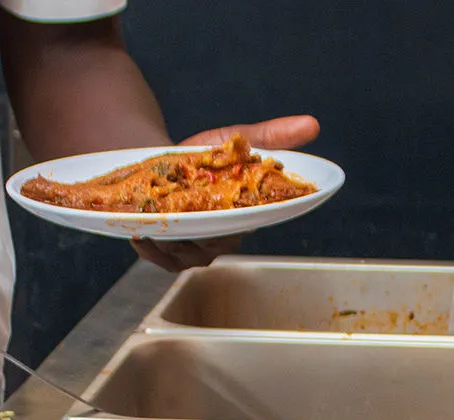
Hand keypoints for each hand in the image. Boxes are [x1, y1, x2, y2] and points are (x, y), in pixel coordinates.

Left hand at [132, 114, 320, 272]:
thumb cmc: (205, 155)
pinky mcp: (168, 253)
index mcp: (243, 217)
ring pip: (187, 256)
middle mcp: (221, 239)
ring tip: (156, 225)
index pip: (246, 226)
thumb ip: (272, 136)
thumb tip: (313, 123)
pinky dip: (151, 250)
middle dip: (198, 234)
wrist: (163, 162)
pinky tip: (140, 235)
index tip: (222, 213)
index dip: (235, 224)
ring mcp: (194, 249)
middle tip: (182, 216)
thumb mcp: (237, 140)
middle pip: (214, 246)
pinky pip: (163, 261)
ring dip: (171, 242)